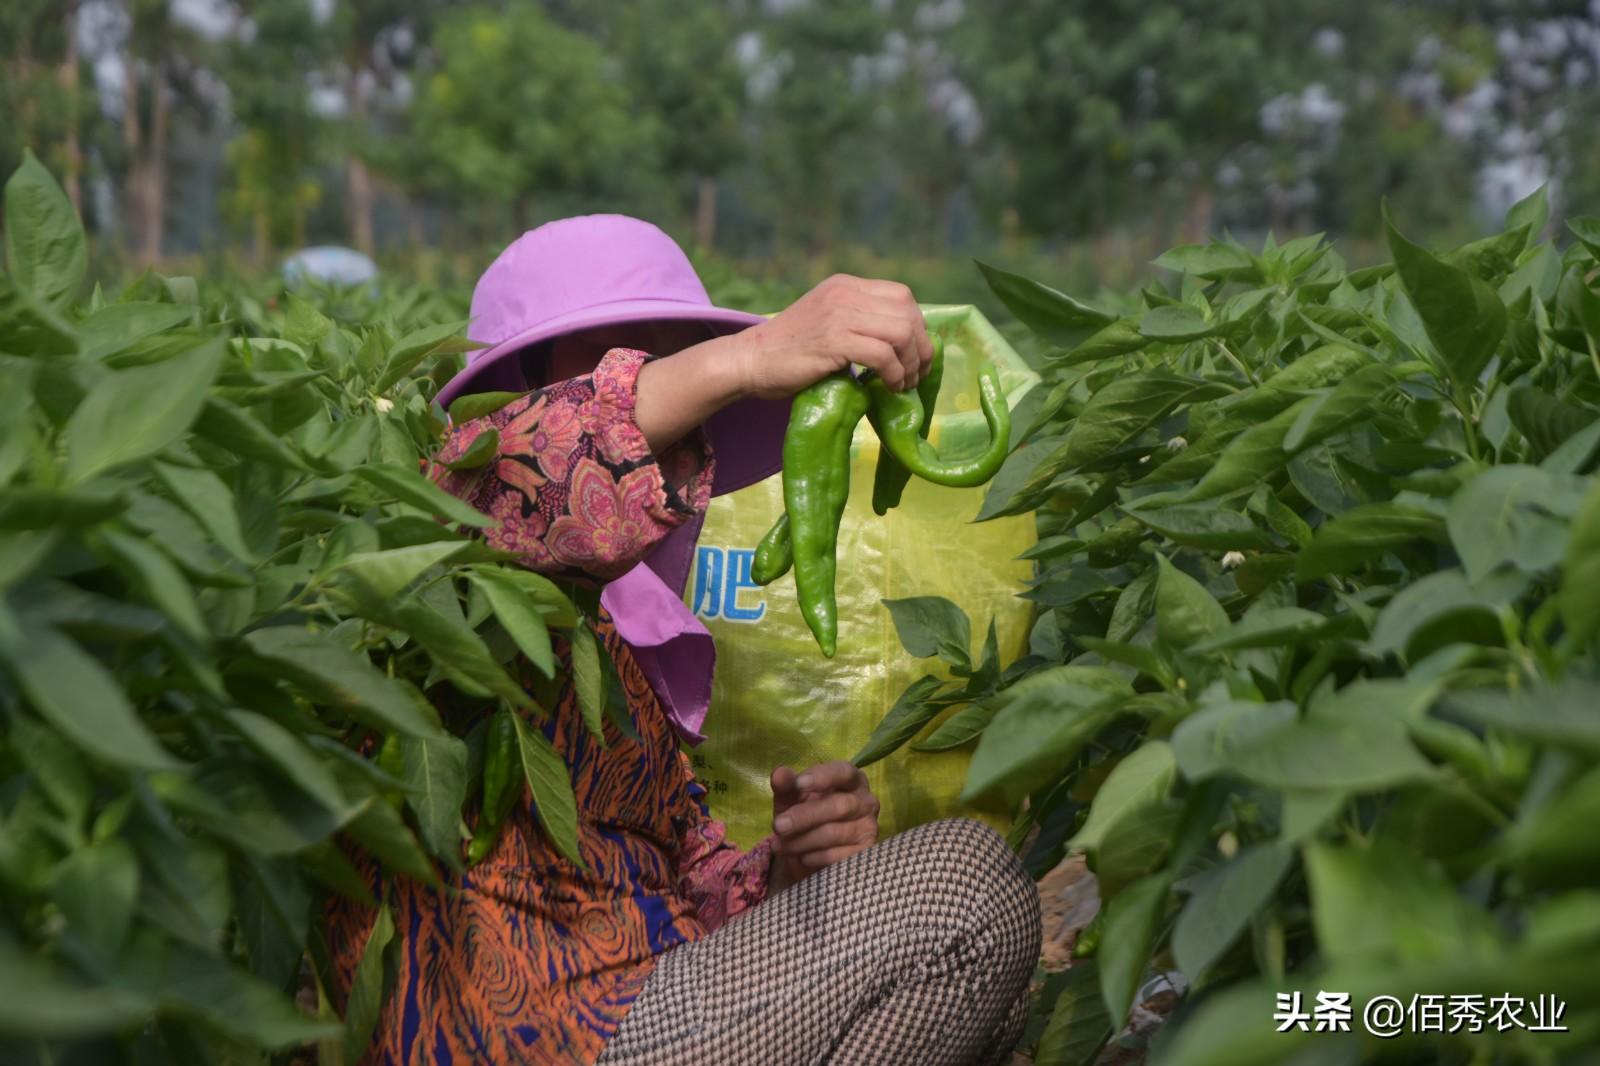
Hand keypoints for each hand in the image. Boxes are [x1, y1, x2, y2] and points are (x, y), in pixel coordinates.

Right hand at [732, 274, 933, 399]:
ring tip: (902, 384)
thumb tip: (903, 344)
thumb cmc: (789, 353)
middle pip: (907, 313)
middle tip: (916, 375)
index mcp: (845, 286)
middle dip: (920, 348)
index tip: (916, 355)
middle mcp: (844, 293)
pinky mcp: (833, 339)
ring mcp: (838, 314)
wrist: (750, 361)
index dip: (917, 327)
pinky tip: (888, 386)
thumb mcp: (829, 323)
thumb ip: (859, 322)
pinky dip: (893, 374)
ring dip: (909, 363)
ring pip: (900, 332)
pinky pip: (882, 354)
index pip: (902, 296)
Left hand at [767, 761, 879, 893]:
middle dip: (804, 816)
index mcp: (850, 778)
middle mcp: (866, 800)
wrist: (808, 856)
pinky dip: (814, 857)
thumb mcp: (790, 800)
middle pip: (839, 806)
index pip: (842, 772)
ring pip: (834, 833)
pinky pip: (838, 856)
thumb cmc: (803, 817)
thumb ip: (786, 786)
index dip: (822, 777)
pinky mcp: (865, 852)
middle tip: (778, 826)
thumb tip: (779, 774)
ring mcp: (869, 827)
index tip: (798, 784)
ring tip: (779, 845)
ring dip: (802, 840)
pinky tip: (801, 857)